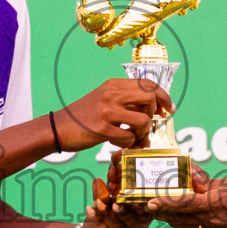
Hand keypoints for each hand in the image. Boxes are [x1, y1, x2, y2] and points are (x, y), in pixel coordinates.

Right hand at [55, 78, 172, 150]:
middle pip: (150, 98)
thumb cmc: (84, 117)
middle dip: (154, 113)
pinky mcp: (102, 129)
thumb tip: (152, 112)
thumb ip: (126, 102)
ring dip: (141, 132)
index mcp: (114, 85)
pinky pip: (128, 138)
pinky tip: (116, 141)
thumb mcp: (104, 99)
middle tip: (147, 124)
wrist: (57, 127)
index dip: (163, 97)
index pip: (148, 84)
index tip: (169, 109)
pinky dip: (127, 143)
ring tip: (130, 135)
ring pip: (143, 120)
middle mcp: (112, 94)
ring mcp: (107, 111)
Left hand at [76, 178, 152, 227]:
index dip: (144, 202)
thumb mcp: (101, 204)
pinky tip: (95, 220)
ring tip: (98, 208)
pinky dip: (101, 227)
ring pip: (122, 227)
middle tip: (114, 204)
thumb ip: (102, 194)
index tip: (136, 198)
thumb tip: (98, 182)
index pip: (148, 208)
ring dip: (107, 217)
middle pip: (137, 218)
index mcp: (143, 216)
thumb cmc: (99, 221)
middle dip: (123, 209)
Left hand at [145, 166, 226, 227]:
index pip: (184, 203)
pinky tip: (182, 219)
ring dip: (173, 220)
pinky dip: (188, 225)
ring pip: (186, 227)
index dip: (165, 203)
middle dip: (163, 213)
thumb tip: (191, 178)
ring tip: (161, 212)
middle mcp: (215, 222)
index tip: (150, 202)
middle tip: (149, 206)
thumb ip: (209, 183)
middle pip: (179, 218)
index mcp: (217, 203)